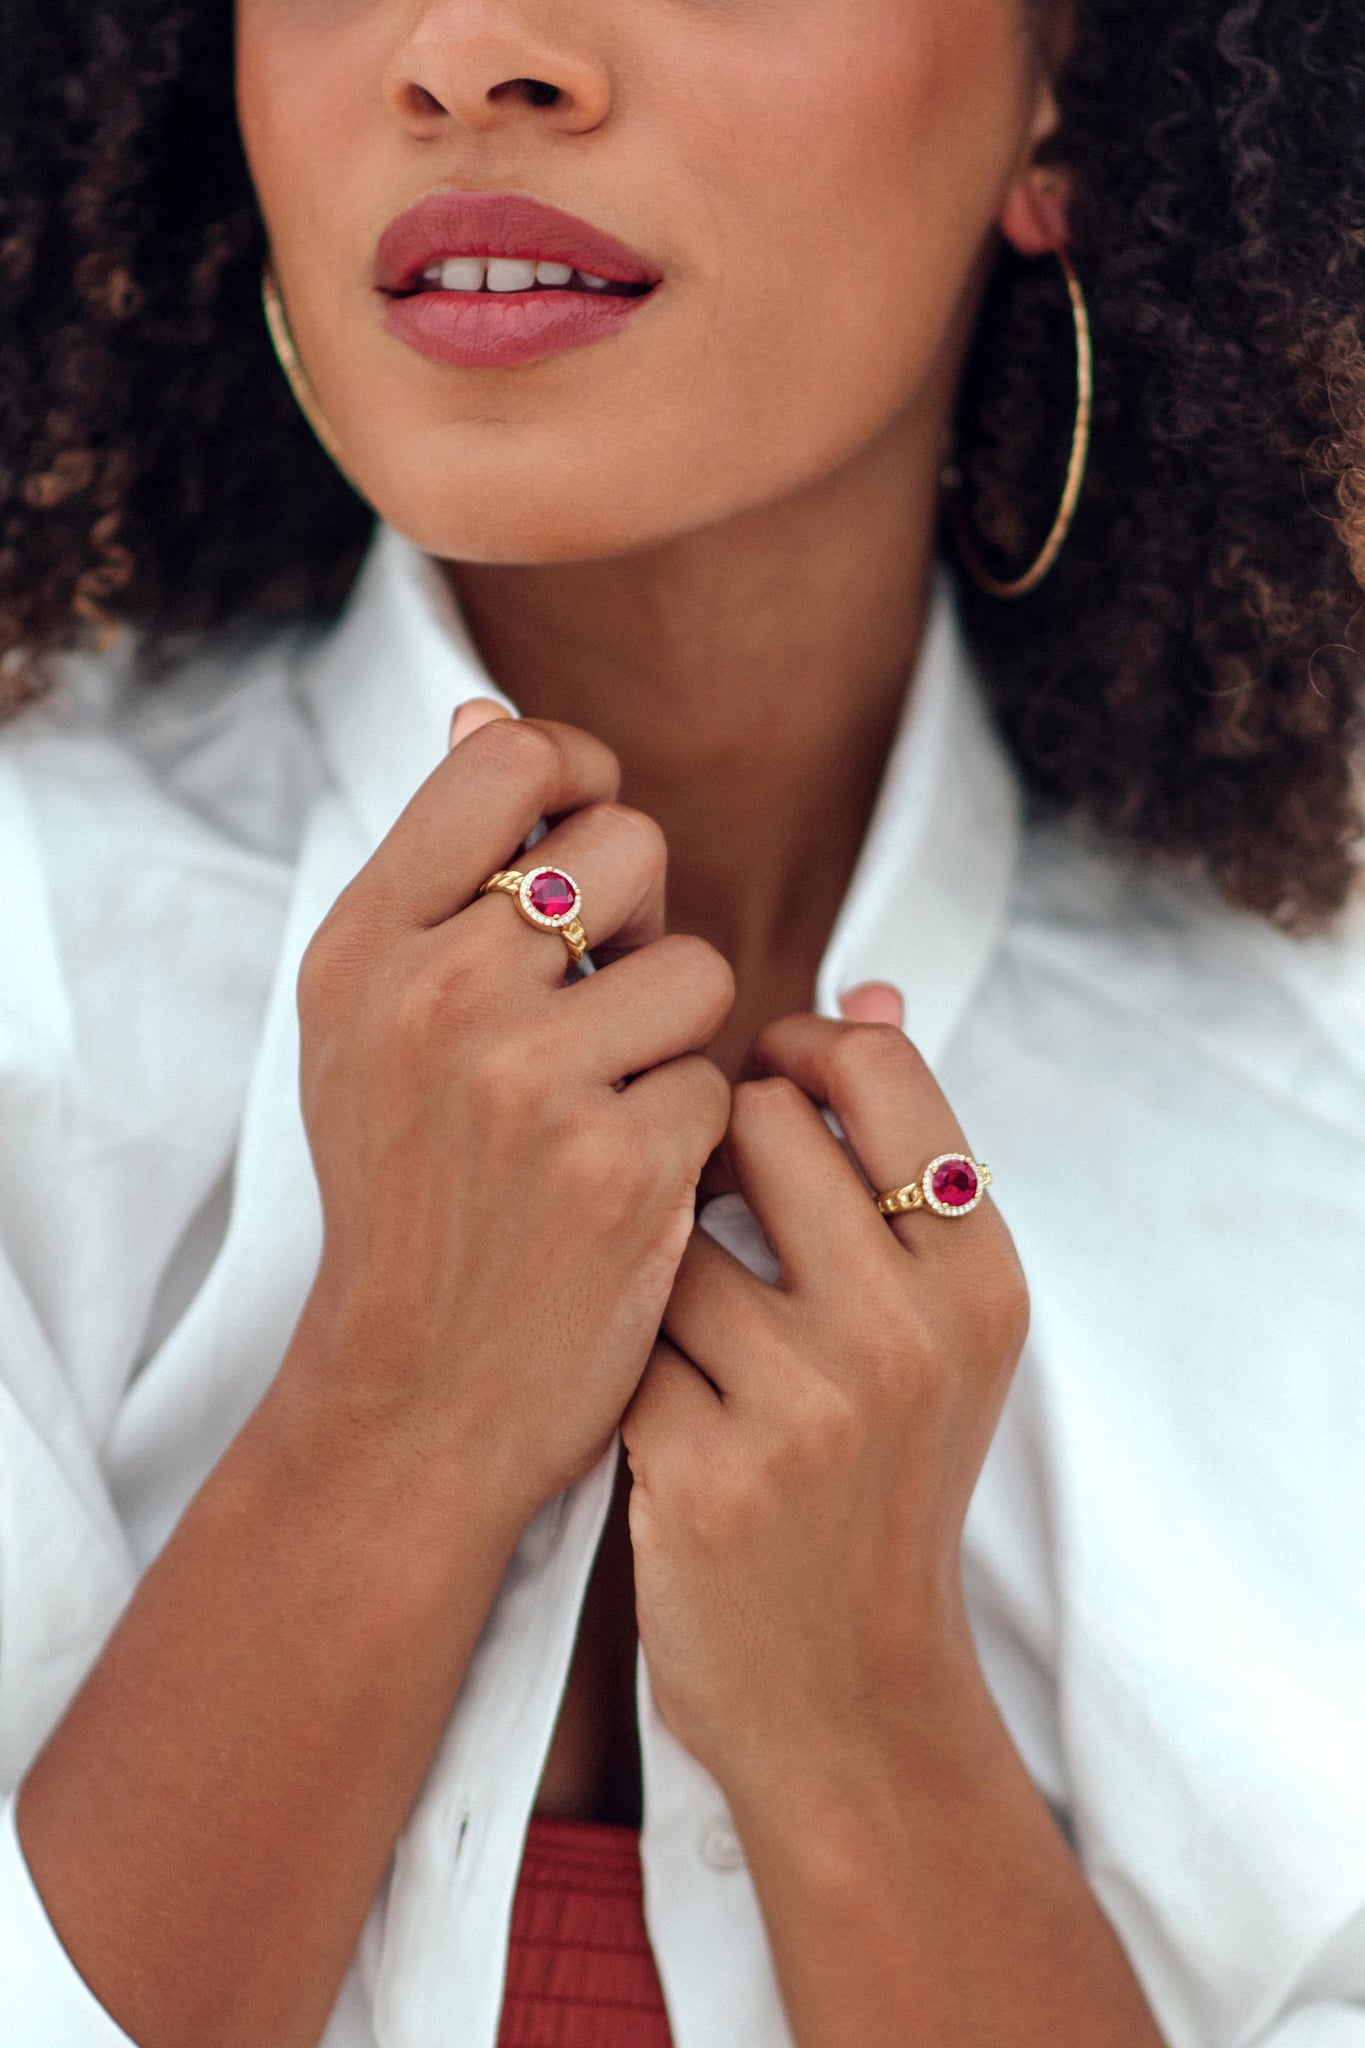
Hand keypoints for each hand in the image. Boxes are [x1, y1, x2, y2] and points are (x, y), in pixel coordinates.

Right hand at [288, 701, 733, 1539]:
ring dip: (676, 1037)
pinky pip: (719, 1083)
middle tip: (597, 1007)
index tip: (590, 851)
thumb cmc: (407, 1193)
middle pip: (631, 847)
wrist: (414, 1395)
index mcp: (364, 946)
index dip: (582, 783)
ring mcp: (526, 1083)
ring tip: (607, 1107)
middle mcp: (434, 996)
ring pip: (697, 969)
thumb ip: (438, 873)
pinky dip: (692, 1136)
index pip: (514, 761)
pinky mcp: (619, 1167)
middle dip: (641, 920)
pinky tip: (626, 1188)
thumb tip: (488, 716)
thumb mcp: (370, 1025)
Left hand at [622, 998, 1028, 1806]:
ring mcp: (805, 1404)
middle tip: (711, 1206)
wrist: (850, 1696)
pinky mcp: (702, 1469)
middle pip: (756, 1121)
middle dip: (714, 1146)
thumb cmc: (882, 1482)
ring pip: (665, 1221)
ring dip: (658, 1258)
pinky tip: (661, 1413)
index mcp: (981, 1277)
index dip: (798, 1049)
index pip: (876, 1067)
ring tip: (694, 1331)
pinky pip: (619, 1331)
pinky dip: (623, 1355)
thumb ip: (902, 1161)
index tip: (764, 1083)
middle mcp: (908, 1330)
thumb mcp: (939, 1326)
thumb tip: (869, 988)